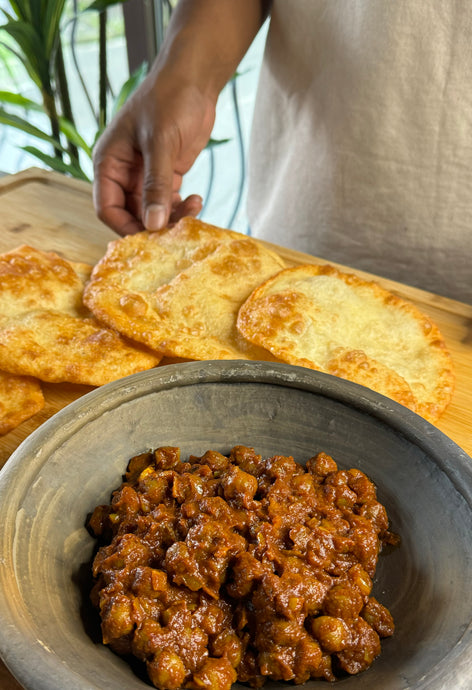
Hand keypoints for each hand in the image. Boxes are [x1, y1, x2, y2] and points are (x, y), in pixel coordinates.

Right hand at [92, 67, 216, 235]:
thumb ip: (155, 186)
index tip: (150, 236)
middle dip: (153, 225)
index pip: (107, 208)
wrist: (194, 80)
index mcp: (108, 162)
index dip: (125, 227)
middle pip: (130, 215)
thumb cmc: (169, 99)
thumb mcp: (160, 143)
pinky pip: (168, 203)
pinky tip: (196, 201)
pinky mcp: (166, 175)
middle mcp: (123, 173)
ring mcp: (144, 176)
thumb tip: (152, 225)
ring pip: (151, 212)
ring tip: (193, 209)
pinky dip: (180, 209)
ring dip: (170, 218)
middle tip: (177, 230)